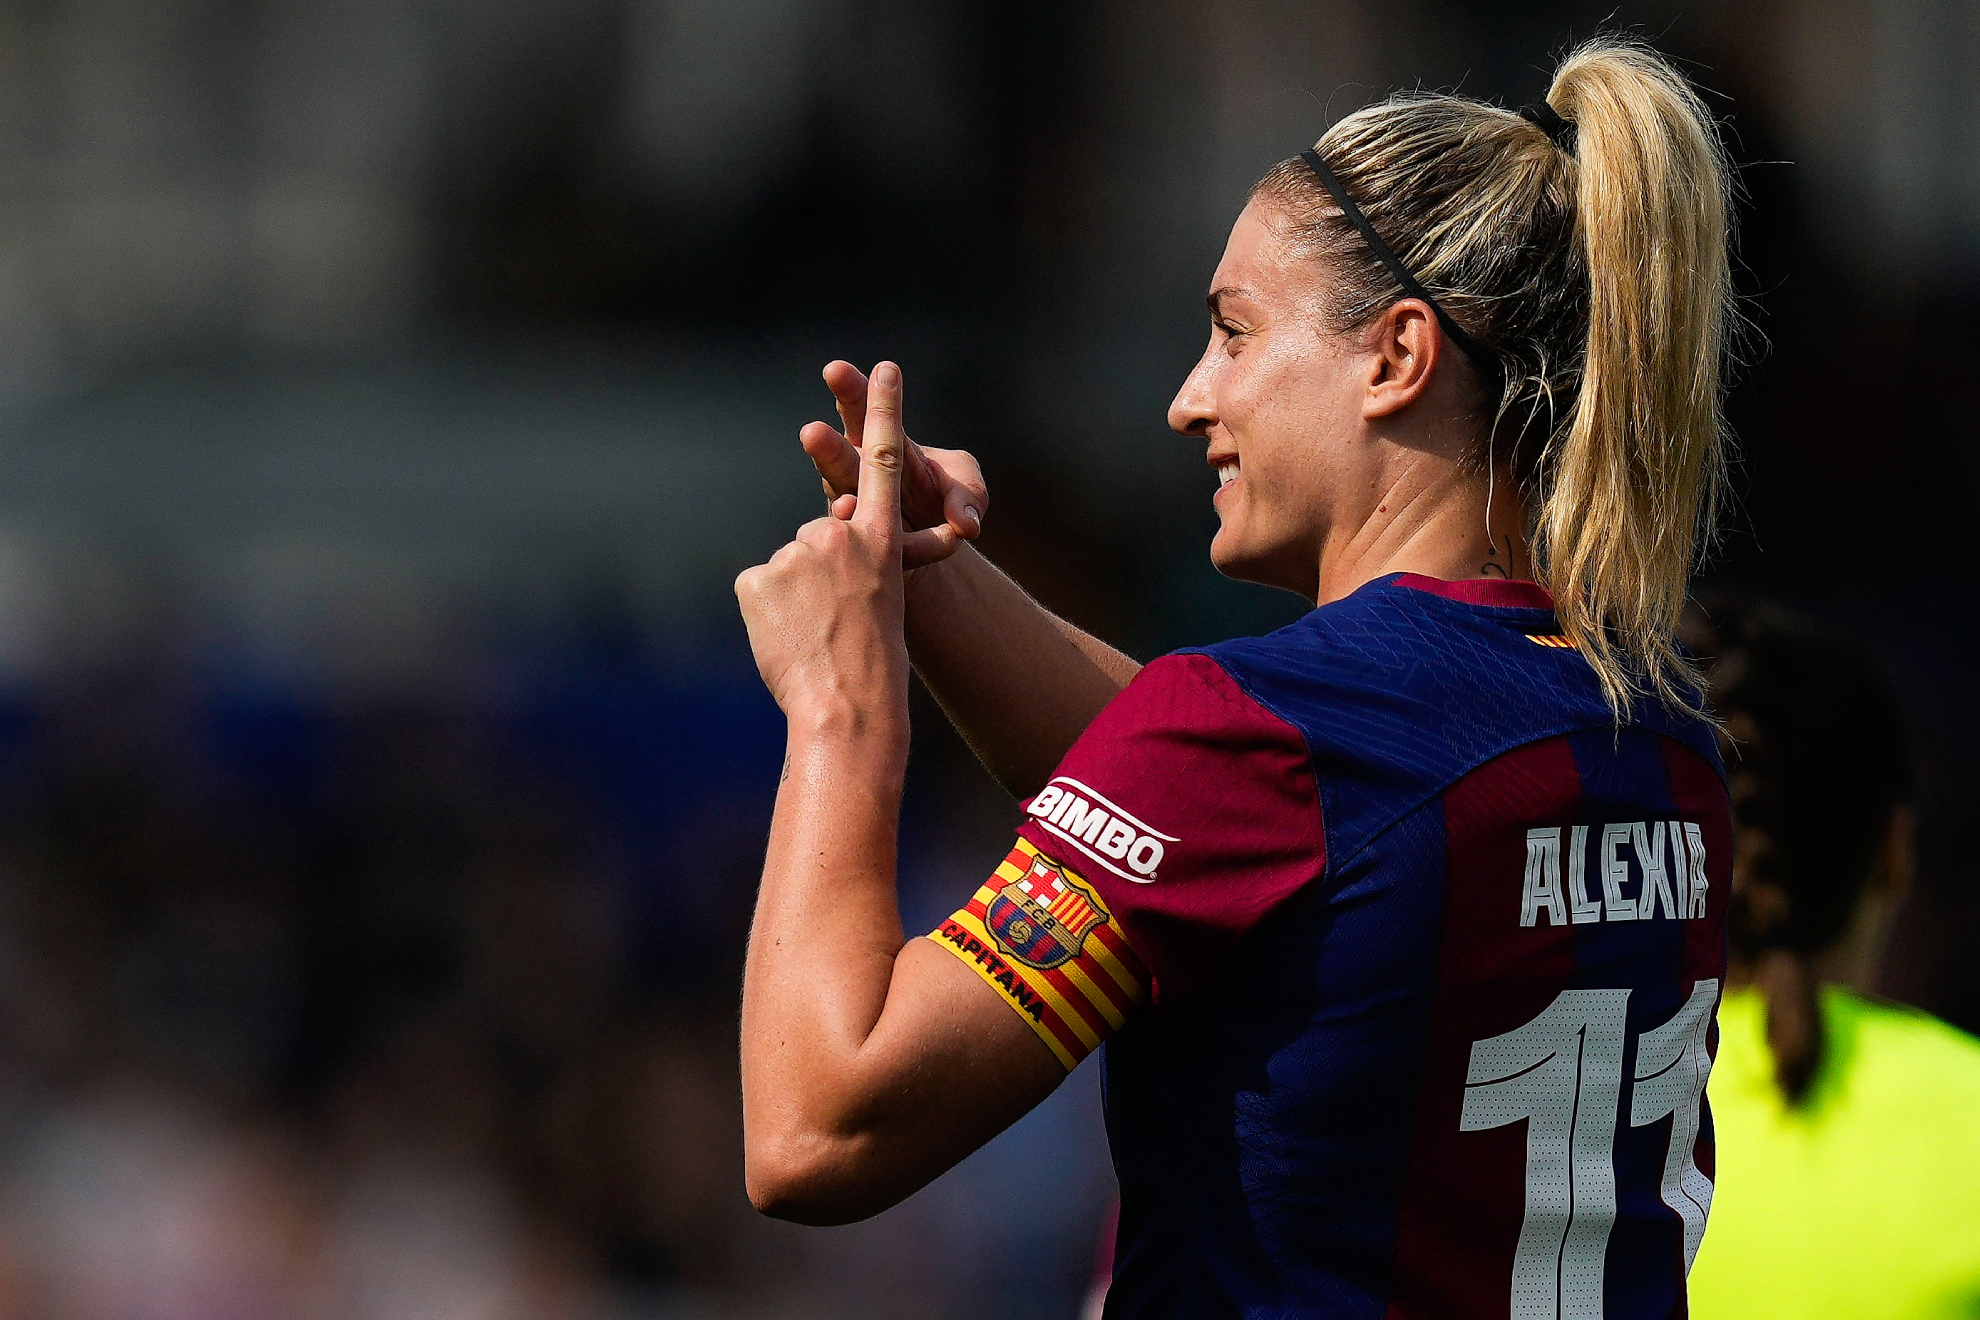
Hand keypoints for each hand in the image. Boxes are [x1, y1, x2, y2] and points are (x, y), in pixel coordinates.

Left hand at [738, 362, 913, 725]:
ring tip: (811, 639)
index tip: (887, 368)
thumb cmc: (874, 668)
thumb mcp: (881, 602)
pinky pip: (757, 589)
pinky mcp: (758, 576)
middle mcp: (840, 534)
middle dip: (818, 574)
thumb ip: (854, 564)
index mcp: (882, 540)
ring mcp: (797, 553)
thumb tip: (812, 554)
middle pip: (817, 538)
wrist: (847, 708)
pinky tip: (784, 640)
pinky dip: (765, 616)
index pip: (884, 461)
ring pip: (786, 568)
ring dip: (792, 602)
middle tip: (834, 619)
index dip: (884, 411)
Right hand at [800, 360, 986, 569]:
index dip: (851, 391)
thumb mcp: (968, 492)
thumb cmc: (947, 506)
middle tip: (812, 432)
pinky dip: (856, 531)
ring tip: (833, 493)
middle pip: (841, 455)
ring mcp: (856, 511)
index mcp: (886, 446)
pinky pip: (856, 540)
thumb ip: (968, 498)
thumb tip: (966, 524)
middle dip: (828, 445)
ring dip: (833, 494)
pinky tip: (851, 516)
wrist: (939, 551)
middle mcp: (862, 475)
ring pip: (841, 496)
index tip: (836, 370)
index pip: (864, 412)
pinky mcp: (858, 544)